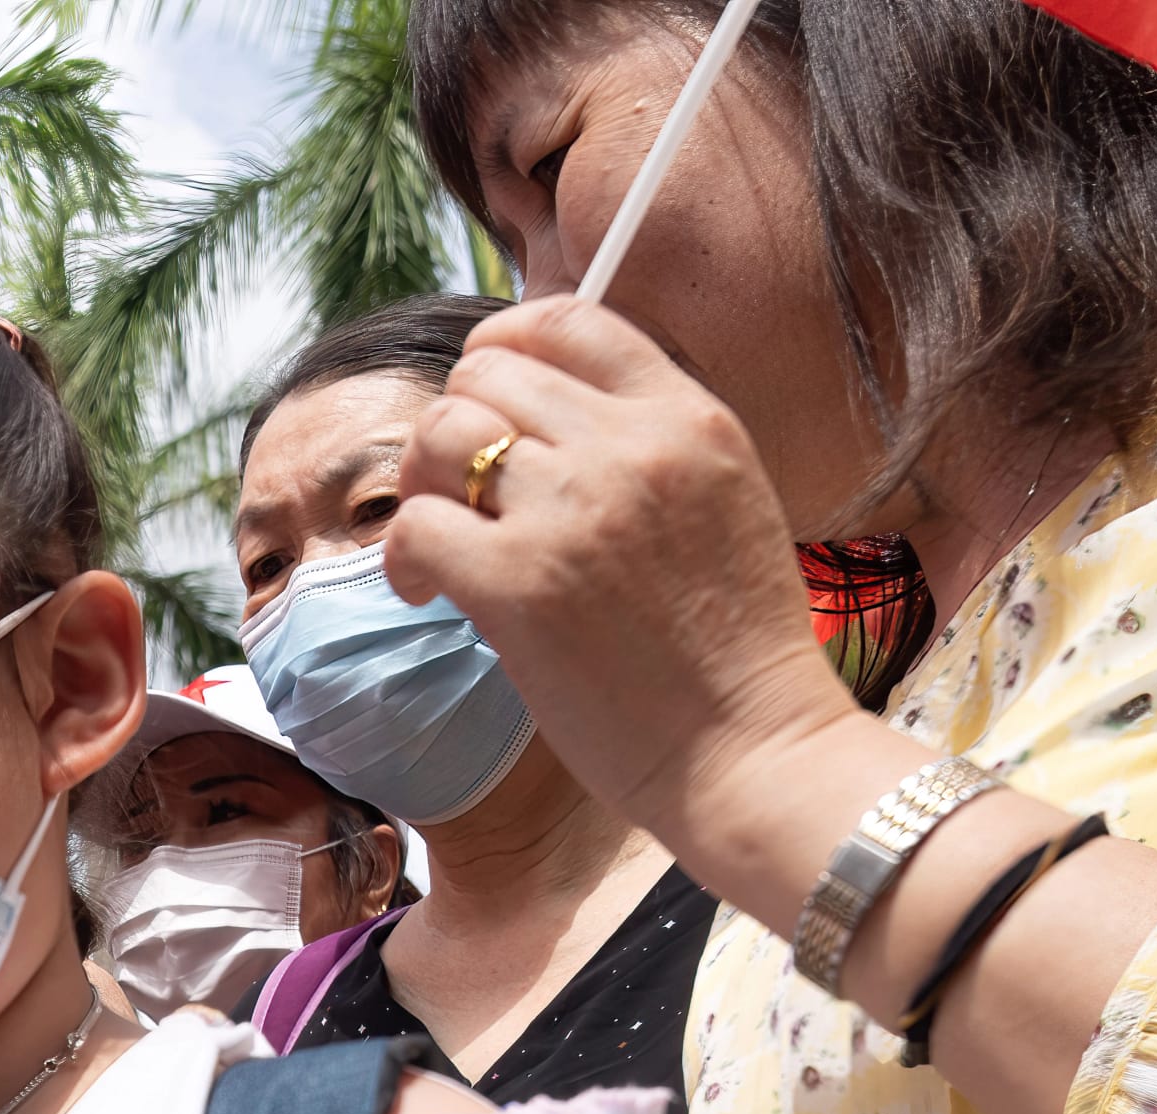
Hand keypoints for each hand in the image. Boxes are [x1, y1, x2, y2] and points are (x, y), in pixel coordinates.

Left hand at [383, 296, 860, 852]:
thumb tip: (541, 433)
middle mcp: (629, 446)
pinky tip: (422, 593)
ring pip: (442, 432)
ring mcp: (571, 510)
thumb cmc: (735, 655)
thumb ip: (646, 454)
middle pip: (490, 374)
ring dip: (420, 482)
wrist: (755, 748)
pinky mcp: (519, 582)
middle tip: (454, 496)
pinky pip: (414, 524)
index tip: (483, 397)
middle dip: (455, 426)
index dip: (504, 347)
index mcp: (688, 419)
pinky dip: (401, 557)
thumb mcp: (723, 506)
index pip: (572, 320)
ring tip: (439, 544)